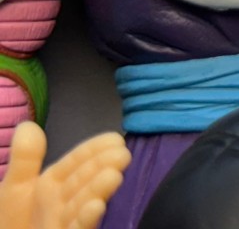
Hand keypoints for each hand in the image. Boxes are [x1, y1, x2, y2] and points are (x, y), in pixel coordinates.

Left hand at [0, 122, 129, 228]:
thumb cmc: (10, 222)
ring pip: (83, 205)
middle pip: (84, 183)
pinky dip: (86, 219)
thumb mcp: (13, 188)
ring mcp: (67, 223)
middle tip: (122, 155)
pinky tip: (97, 206)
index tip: (115, 139)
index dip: (94, 150)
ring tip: (113, 176)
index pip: (77, 163)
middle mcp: (65, 203)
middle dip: (102, 168)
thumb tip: (28, 124)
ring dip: (98, 191)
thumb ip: (25, 159)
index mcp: (53, 185)